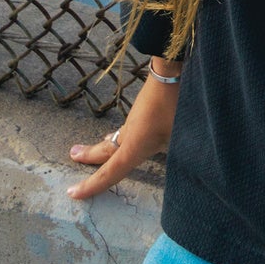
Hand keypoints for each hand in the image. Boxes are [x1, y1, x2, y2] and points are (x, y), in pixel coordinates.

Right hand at [67, 65, 179, 200]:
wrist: (171, 70)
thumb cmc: (177, 107)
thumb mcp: (182, 137)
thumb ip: (183, 156)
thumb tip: (193, 167)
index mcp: (134, 146)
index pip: (109, 173)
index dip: (91, 186)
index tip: (72, 193)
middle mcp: (129, 134)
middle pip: (105, 150)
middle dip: (89, 156)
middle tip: (73, 154)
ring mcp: (135, 119)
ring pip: (117, 137)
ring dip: (105, 144)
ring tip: (99, 145)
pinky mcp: (144, 108)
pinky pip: (129, 127)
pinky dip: (122, 135)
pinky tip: (132, 132)